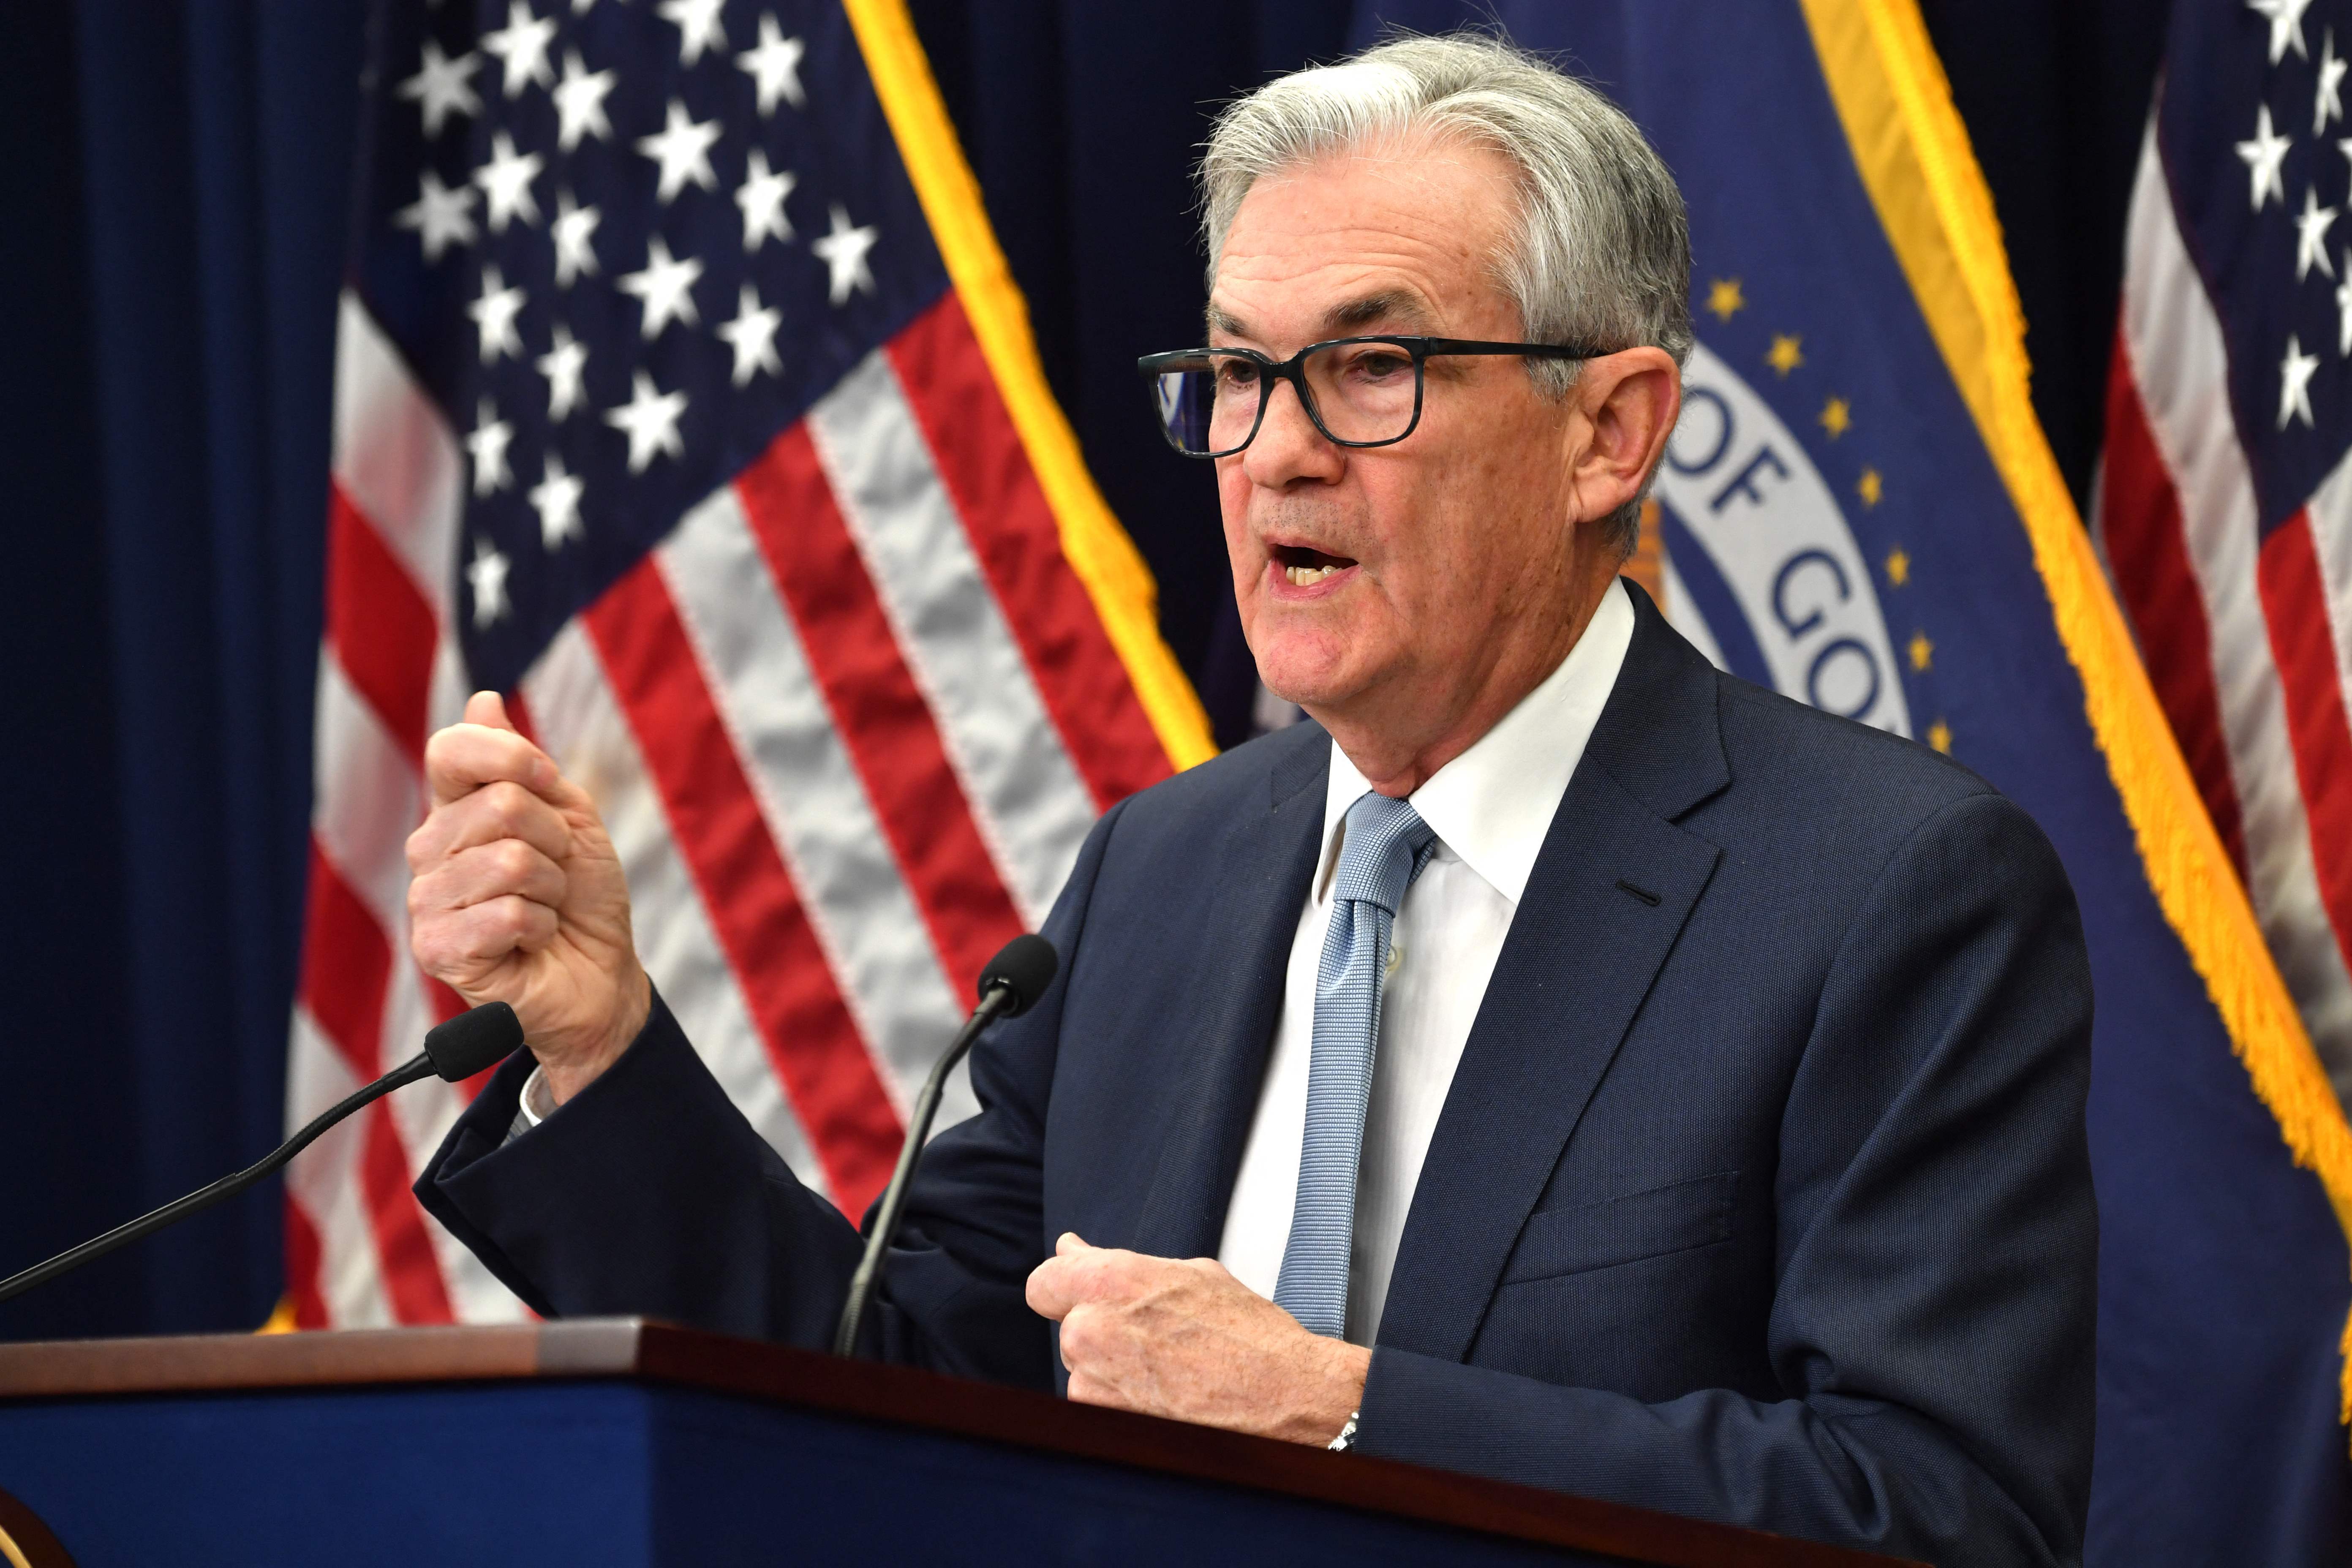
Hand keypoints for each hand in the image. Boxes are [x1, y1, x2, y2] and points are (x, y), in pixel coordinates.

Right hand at [406, 691, 648, 1100]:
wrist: (600, 976)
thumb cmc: (582, 898)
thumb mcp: (569, 817)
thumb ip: (523, 763)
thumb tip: (482, 698)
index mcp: (454, 810)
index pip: (450, 750)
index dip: (513, 757)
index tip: (549, 784)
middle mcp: (428, 850)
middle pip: (500, 805)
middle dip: (556, 840)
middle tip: (556, 874)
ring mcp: (427, 901)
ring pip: (510, 861)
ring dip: (552, 888)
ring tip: (545, 909)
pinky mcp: (437, 950)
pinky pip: (508, 913)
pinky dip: (543, 926)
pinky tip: (533, 941)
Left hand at [1025, 1234, 1367, 1445]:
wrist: (1288, 1398)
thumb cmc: (1251, 1337)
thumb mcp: (1190, 1275)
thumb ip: (1118, 1264)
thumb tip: (1071, 1250)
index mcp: (1111, 1281)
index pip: (1043, 1283)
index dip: (1062, 1290)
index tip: (1079, 1297)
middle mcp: (1091, 1330)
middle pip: (1068, 1329)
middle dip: (1100, 1331)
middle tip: (1152, 1338)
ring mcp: (1094, 1384)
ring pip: (1083, 1372)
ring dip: (1112, 1371)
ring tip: (1170, 1370)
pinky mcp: (1106, 1426)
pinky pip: (1098, 1408)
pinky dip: (1123, 1404)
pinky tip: (1168, 1397)